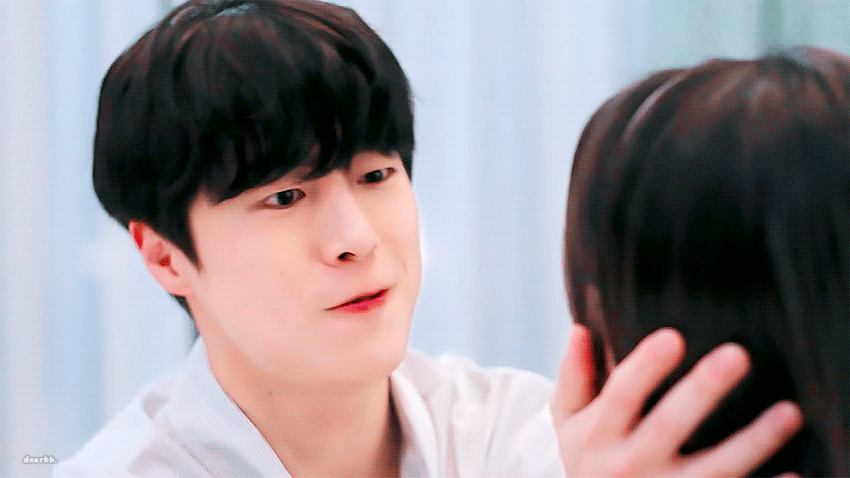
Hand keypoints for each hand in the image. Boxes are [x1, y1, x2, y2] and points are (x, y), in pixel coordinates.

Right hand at [551, 325, 803, 477]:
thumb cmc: (586, 457)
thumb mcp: (567, 420)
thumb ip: (574, 377)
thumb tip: (580, 329)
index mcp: (597, 434)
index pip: (620, 395)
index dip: (645, 367)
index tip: (673, 336)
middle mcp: (629, 464)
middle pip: (669, 426)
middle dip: (702, 391)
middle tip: (737, 354)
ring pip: (713, 469)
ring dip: (752, 442)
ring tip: (788, 412)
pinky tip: (795, 475)